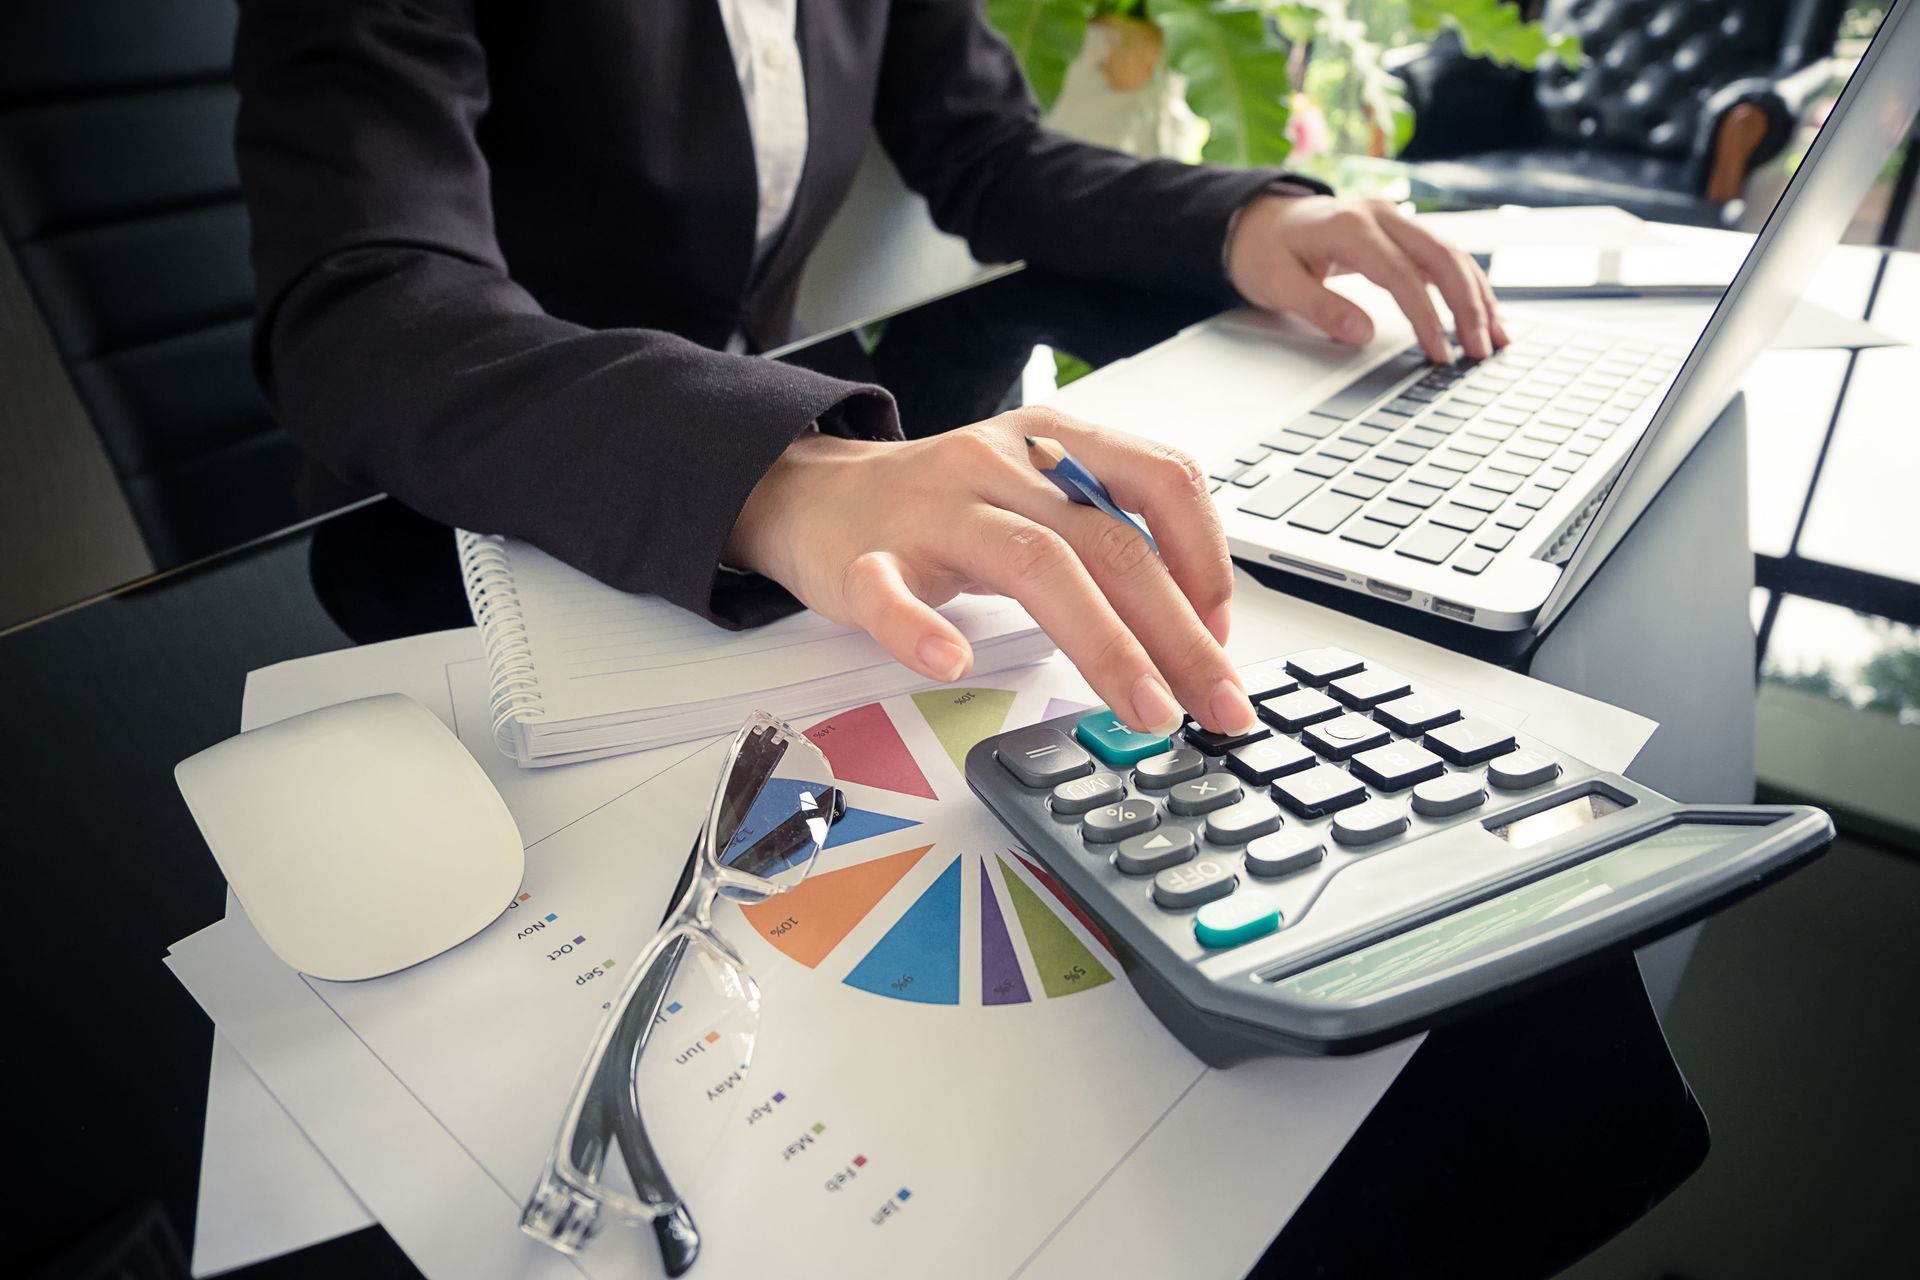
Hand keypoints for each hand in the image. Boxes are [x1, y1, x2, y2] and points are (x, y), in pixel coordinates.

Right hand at [723, 409, 1259, 737]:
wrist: (817, 492)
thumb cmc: (946, 507)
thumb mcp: (1041, 494)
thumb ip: (1113, 540)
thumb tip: (1201, 626)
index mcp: (1056, 443)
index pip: (1163, 477)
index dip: (1209, 558)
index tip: (1223, 636)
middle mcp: (1002, 465)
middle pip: (1110, 542)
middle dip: (1179, 634)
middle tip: (1218, 707)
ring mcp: (933, 510)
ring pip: (1033, 564)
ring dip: (1103, 644)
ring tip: (1145, 710)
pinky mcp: (864, 559)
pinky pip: (890, 593)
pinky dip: (920, 630)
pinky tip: (952, 665)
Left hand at [1226, 193, 1508, 363]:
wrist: (1258, 220)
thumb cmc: (1264, 252)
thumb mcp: (1277, 284)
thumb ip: (1320, 308)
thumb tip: (1362, 335)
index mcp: (1349, 226)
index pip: (1401, 275)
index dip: (1426, 317)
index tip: (1440, 353)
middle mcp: (1380, 215)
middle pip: (1441, 257)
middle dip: (1468, 306)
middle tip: (1481, 350)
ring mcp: (1394, 218)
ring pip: (1450, 254)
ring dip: (1478, 295)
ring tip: (1496, 337)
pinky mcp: (1401, 230)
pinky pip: (1443, 255)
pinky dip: (1466, 284)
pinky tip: (1484, 312)